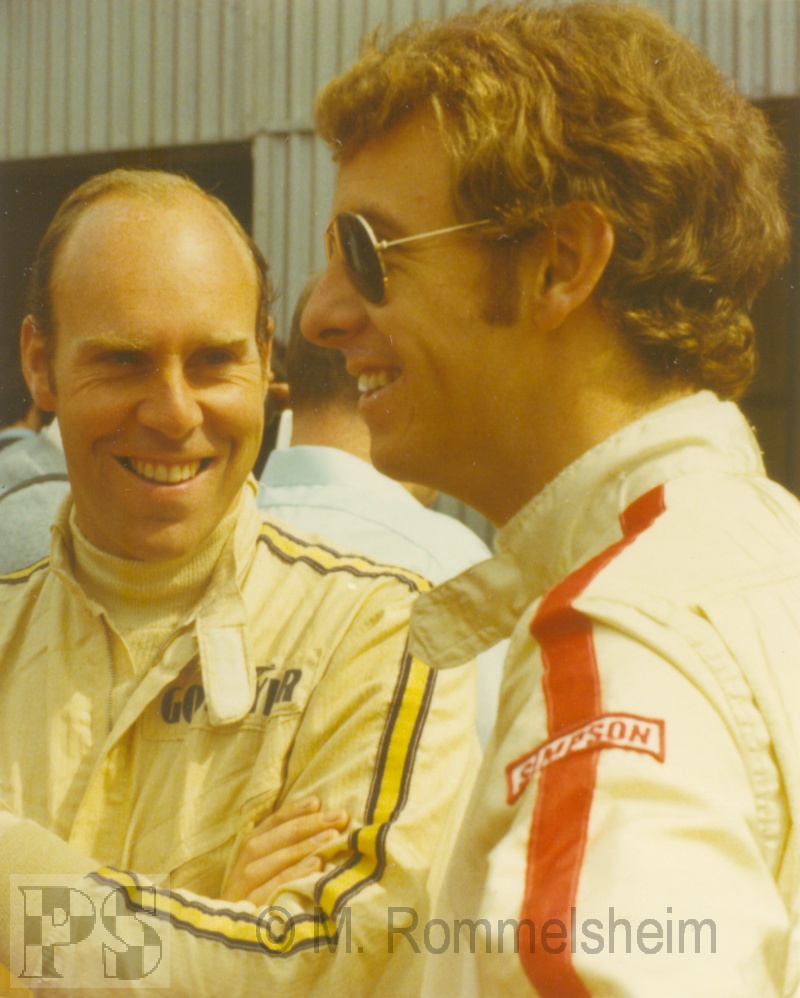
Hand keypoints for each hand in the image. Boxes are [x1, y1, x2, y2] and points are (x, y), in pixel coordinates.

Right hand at [223, 797, 348, 905]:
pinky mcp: (246, 913)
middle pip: (270, 841)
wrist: (233, 948)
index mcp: (246, 855)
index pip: (268, 826)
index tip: (318, 801)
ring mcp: (240, 892)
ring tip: (331, 836)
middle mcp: (240, 869)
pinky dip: (292, 875)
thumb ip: (288, 850)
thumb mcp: (272, 873)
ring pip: (268, 863)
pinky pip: (269, 890)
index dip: (292, 812)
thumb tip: (324, 823)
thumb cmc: (264, 904)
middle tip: (338, 816)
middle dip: (305, 825)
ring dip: (301, 847)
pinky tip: (316, 866)